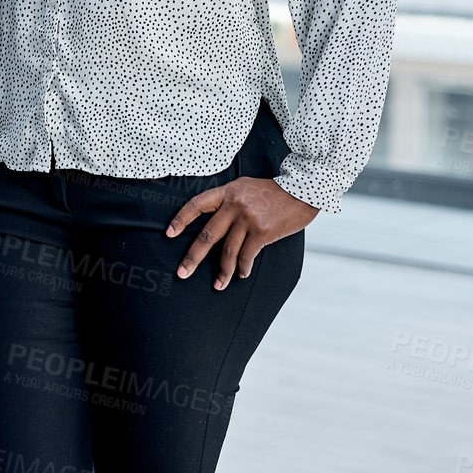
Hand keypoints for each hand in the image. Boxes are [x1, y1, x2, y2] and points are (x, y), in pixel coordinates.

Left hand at [167, 178, 317, 289]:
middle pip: (207, 235)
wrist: (303, 190)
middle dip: (193, 257)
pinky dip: (243, 268)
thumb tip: (215, 222)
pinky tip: (241, 275)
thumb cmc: (273, 191)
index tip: (169, 234)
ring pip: (228, 251)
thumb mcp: (245, 187)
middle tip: (182, 273)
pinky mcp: (262, 232)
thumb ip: (229, 200)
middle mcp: (234, 205)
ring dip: (222, 272)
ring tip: (218, 285)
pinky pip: (247, 255)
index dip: (181, 219)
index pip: (196, 204)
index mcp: (227, 192)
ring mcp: (248, 219)